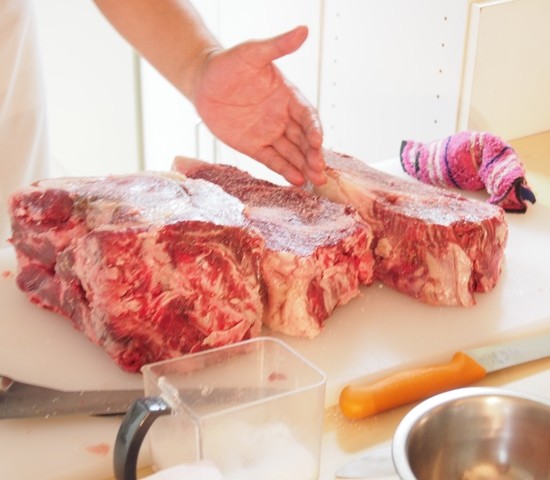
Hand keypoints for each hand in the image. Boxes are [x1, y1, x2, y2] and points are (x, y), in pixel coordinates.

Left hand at [190, 26, 324, 185]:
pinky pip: (273, 160)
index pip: (306, 115)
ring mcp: (270, 133)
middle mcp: (282, 117)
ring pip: (292, 153)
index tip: (318, 141)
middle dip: (313, 155)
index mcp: (288, 96)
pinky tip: (297, 181)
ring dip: (304, 166)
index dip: (314, 129)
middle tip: (321, 170)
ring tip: (315, 181)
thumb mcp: (253, 53)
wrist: (202, 81)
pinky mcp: (254, 146)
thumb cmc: (228, 63)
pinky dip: (286, 170)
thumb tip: (304, 30)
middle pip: (303, 139)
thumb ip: (278, 46)